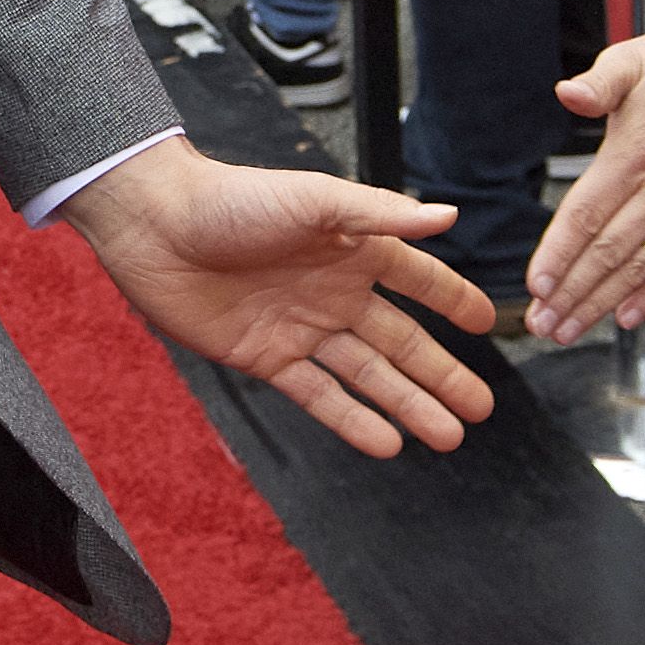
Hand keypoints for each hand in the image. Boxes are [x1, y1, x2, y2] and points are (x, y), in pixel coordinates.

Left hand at [60, 139, 495, 457]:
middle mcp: (334, 291)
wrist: (154, 226)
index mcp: (352, 248)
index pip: (418, 280)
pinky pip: (319, 395)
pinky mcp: (266, 357)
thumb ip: (382, 215)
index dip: (453, 301)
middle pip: (401, 341)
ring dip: (409, 405)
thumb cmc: (232, 199)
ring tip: (449, 437)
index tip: (490, 324)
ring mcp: (302, 327)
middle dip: (443, 375)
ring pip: (369, 376)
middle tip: (482, 409)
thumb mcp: (314, 200)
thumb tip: (451, 215)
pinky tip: (388, 444)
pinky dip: (353, 420)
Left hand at [527, 1, 644, 340]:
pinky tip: (626, 317)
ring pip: (639, 268)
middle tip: (540, 325)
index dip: (559, 255)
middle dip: (570, 295)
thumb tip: (569, 93)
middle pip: (608, 254)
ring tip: (568, 330)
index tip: (535, 286)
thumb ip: (598, 83)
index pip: (587, 216)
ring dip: (601, 304)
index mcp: (637, 154)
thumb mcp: (634, 59)